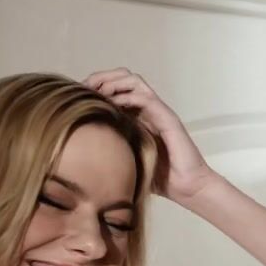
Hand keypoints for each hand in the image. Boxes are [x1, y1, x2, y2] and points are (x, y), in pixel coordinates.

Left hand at [84, 68, 216, 202]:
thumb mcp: (127, 161)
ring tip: (98, 92)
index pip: (116, 88)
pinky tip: (113, 104)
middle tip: (84, 88)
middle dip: (101, 78)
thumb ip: (111, 150)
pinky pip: (146, 98)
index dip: (96, 86)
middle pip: (123, 77)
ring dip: (113, 81)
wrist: (189, 188)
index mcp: (138, 116)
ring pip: (135, 81)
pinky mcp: (168, 119)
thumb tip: (81, 153)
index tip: (77, 95)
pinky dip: (128, 97)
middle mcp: (148, 110)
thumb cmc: (161, 179)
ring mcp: (159, 112)